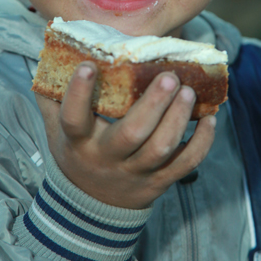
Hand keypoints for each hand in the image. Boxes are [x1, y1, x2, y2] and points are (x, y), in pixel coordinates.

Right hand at [35, 62, 215, 208]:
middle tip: (169, 76)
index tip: (90, 66)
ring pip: (161, 149)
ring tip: (189, 91)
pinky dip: (202, 142)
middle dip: (153, 105)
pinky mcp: (160, 181)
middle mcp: (107, 159)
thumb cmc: (76, 152)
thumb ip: (52, 95)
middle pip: (131, 135)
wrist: (88, 208)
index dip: (80, 94)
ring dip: (178, 119)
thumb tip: (51, 52)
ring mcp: (136, 173)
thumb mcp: (55, 129)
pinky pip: (185, 164)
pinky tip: (209, 119)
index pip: (74, 119)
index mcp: (78, 142)